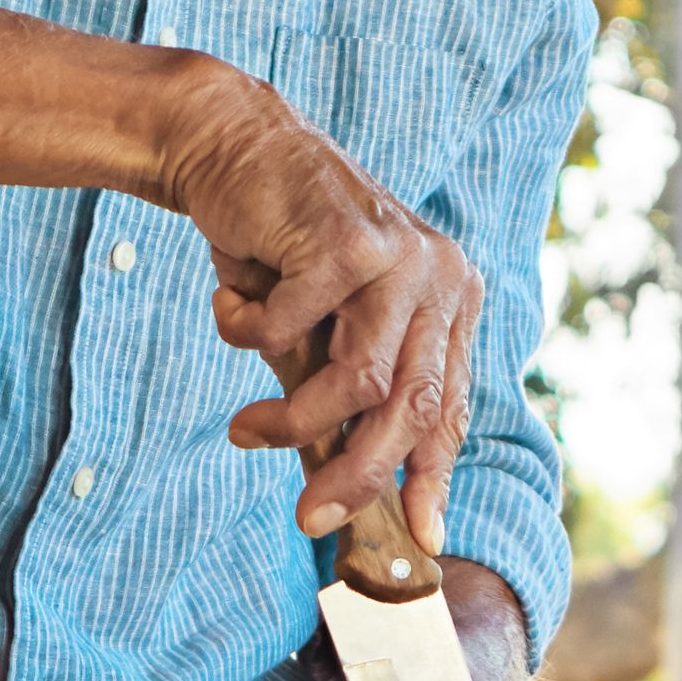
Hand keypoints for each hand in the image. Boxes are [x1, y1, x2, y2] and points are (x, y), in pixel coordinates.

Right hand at [170, 73, 487, 547]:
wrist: (233, 144)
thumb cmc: (280, 246)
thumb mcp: (328, 324)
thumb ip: (348, 388)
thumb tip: (349, 488)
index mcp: (450, 297)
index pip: (451, 405)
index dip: (435, 475)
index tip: (422, 536)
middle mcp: (440, 276)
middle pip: (412, 408)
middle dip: (360, 477)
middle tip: (308, 516)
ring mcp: (400, 256)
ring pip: (359, 383)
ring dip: (292, 420)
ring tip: (245, 429)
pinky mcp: (347, 242)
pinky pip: (289, 332)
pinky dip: (247, 334)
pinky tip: (231, 308)